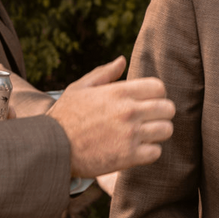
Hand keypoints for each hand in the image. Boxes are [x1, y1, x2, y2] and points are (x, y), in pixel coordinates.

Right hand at [47, 57, 174, 178]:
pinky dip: (150, 152)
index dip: (157, 94)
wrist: (50, 148)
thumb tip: (122, 60)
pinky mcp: (128, 157)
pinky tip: (137, 150)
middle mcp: (128, 111)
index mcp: (119, 92)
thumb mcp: (80, 88)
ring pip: (166, 130)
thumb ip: (104, 73)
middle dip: (162, 113)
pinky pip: (156, 152)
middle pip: (168, 108)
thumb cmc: (64, 116)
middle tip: (150, 119)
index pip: (159, 87)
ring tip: (145, 135)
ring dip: (158, 133)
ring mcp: (130, 135)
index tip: (149, 102)